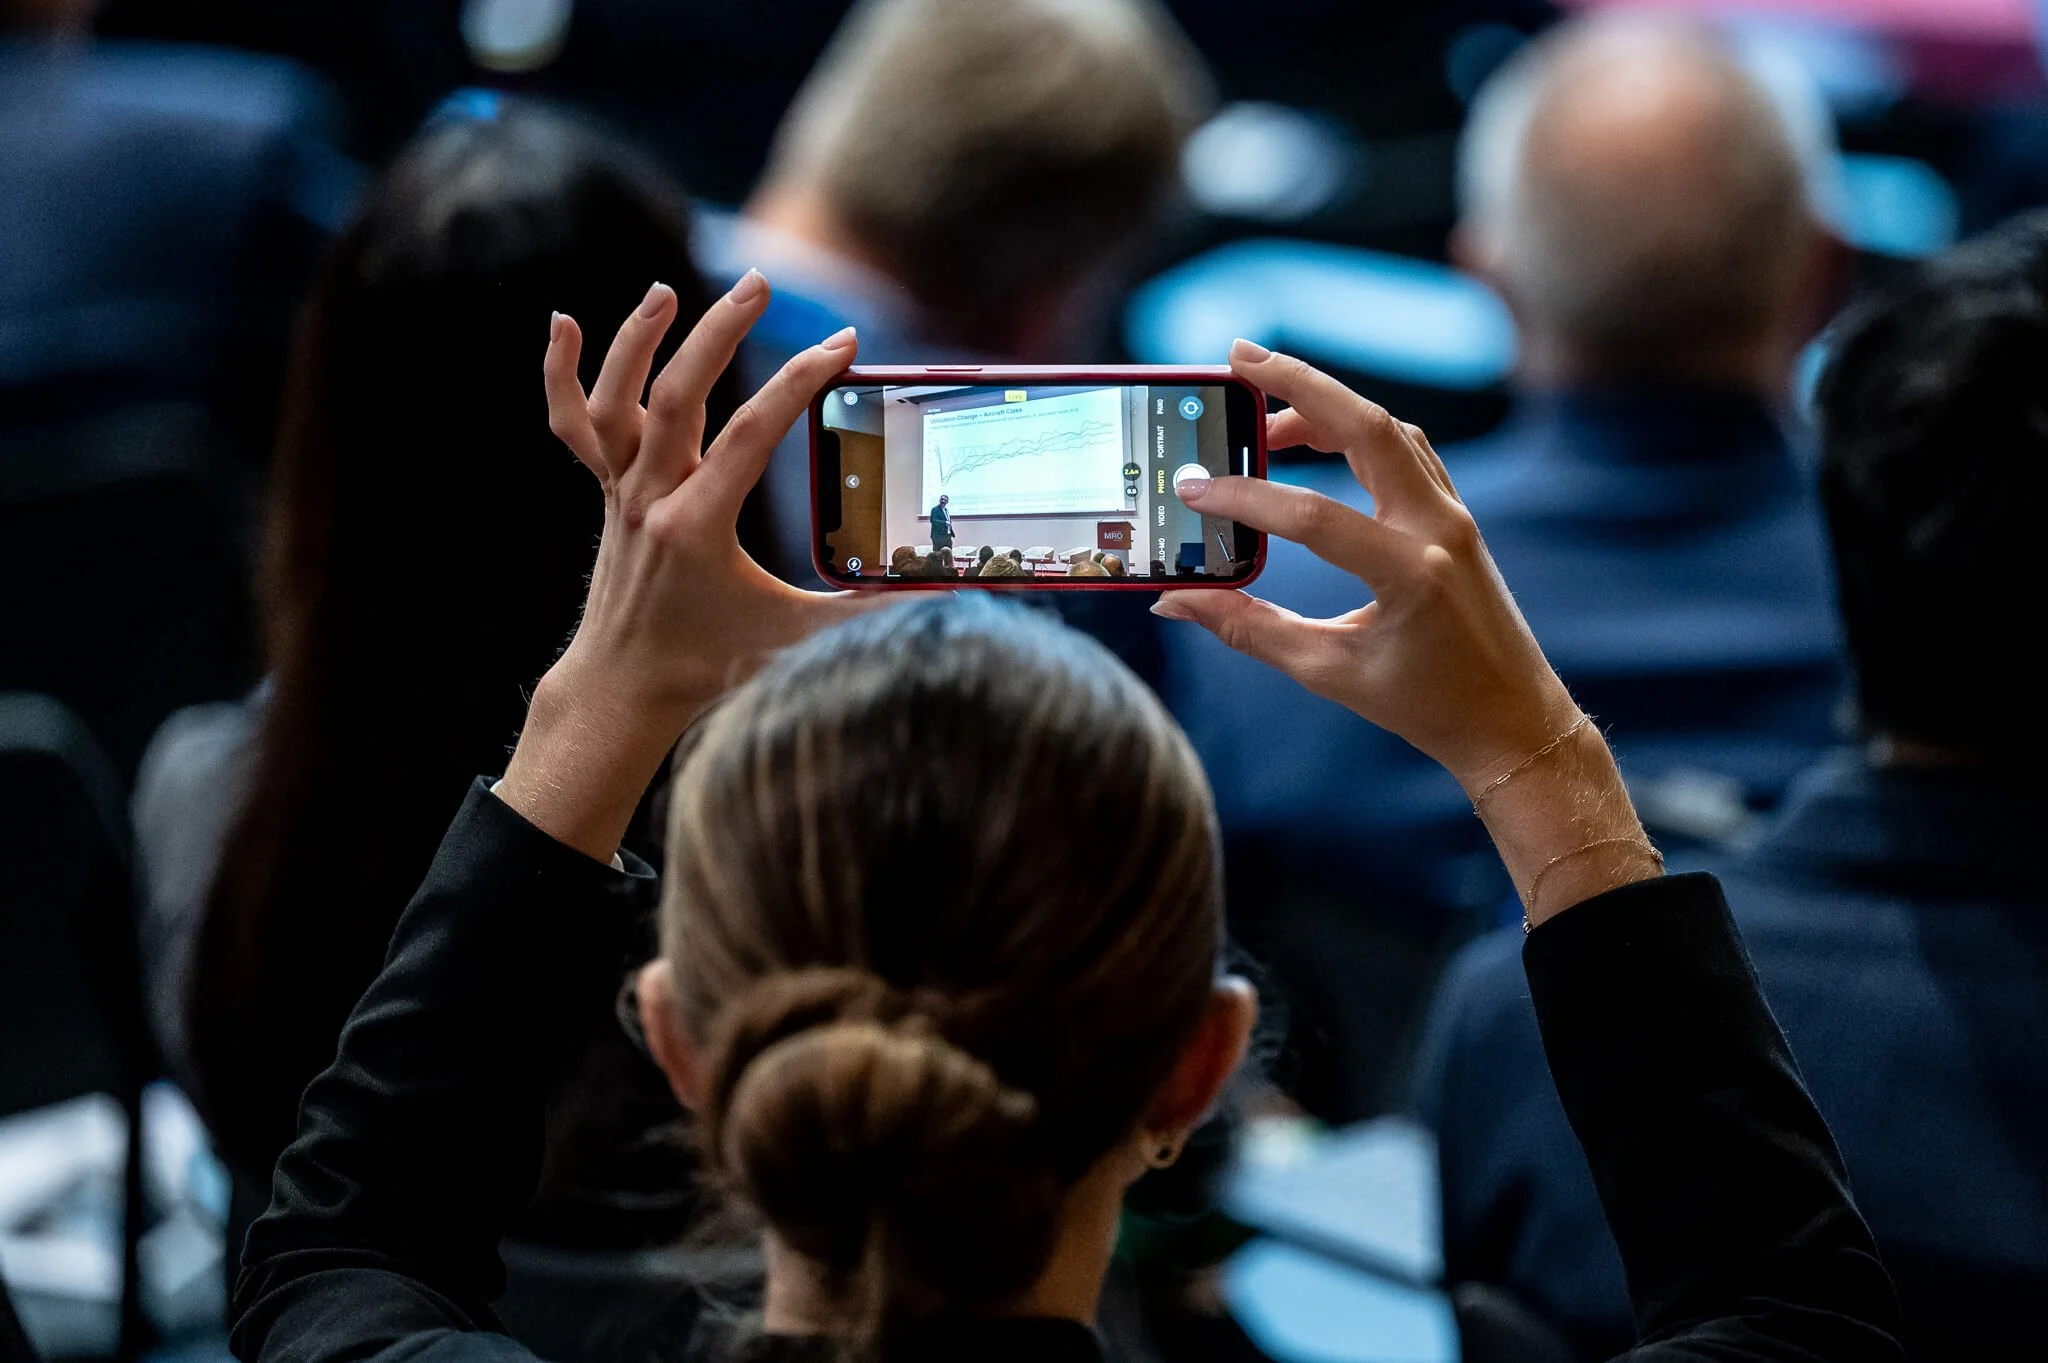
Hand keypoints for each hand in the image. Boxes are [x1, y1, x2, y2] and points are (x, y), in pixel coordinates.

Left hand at [498, 273, 871, 860]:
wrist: (623, 691)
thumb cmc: (708, 666)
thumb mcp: (794, 638)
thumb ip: (865, 614)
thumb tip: (937, 596)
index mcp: (696, 526)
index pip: (750, 434)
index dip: (798, 382)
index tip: (842, 344)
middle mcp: (650, 498)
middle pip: (679, 395)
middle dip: (720, 332)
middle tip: (760, 285)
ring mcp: (621, 492)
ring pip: (616, 399)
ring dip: (638, 339)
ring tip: (671, 292)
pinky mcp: (608, 493)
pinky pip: (575, 425)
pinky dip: (562, 374)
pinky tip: (564, 324)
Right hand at [1155, 342, 1658, 924]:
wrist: (1512, 720)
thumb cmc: (1426, 705)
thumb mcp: (1329, 672)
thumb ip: (1248, 629)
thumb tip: (1175, 602)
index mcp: (1409, 573)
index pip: (1312, 515)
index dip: (1244, 497)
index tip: (1191, 489)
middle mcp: (1438, 529)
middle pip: (1366, 426)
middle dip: (1299, 384)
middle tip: (1237, 357)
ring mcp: (1454, 516)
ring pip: (1388, 429)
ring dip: (1327, 404)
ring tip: (1262, 407)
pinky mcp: (1455, 516)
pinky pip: (1406, 450)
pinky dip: (1358, 429)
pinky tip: (1317, 436)